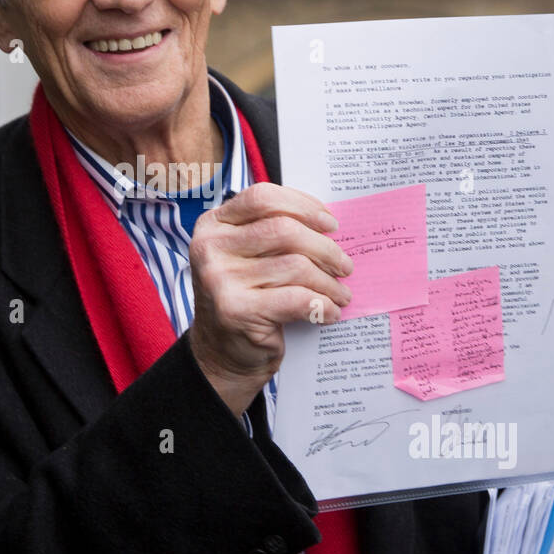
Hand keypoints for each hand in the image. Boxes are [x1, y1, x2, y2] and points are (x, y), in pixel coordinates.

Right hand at [187, 182, 352, 418]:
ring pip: (295, 265)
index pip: (262, 198)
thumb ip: (272, 233)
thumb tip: (328, 224)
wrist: (221, 355)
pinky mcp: (236, 311)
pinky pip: (296, 298)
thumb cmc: (245, 298)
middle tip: (345, 266)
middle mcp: (209, 248)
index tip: (330, 224)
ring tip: (340, 293)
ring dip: (328, 282)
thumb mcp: (247, 257)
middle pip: (284, 230)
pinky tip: (329, 311)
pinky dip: (321, 304)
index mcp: (213, 225)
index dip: (303, 205)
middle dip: (325, 248)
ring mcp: (219, 279)